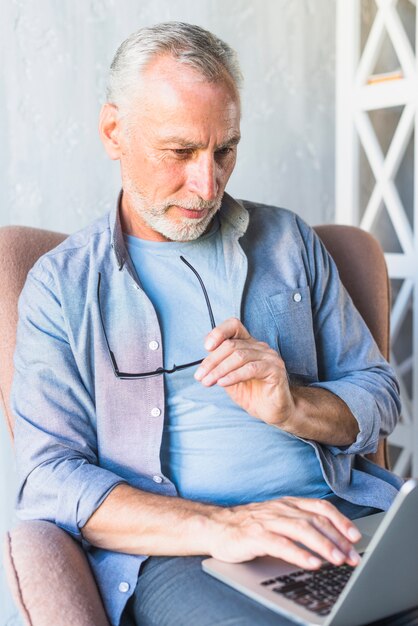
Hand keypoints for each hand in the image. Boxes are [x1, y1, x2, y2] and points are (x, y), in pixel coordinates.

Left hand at [195, 317, 292, 426]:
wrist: (272, 411)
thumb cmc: (251, 393)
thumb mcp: (229, 378)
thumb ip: (219, 366)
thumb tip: (204, 360)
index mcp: (249, 344)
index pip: (234, 326)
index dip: (219, 332)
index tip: (206, 348)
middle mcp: (260, 347)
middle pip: (231, 345)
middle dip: (212, 361)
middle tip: (200, 376)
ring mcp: (269, 357)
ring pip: (239, 356)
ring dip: (219, 370)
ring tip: (208, 381)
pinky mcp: (275, 370)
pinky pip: (251, 369)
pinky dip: (233, 376)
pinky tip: (223, 383)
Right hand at [207, 497, 361, 568]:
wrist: (216, 526)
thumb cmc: (250, 526)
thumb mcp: (279, 519)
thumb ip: (301, 525)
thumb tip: (334, 541)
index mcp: (288, 503)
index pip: (320, 507)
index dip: (340, 520)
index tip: (356, 537)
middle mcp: (280, 509)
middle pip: (315, 520)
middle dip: (337, 539)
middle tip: (352, 556)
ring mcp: (267, 521)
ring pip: (300, 529)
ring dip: (323, 545)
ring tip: (337, 559)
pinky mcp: (254, 536)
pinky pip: (280, 544)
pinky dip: (298, 553)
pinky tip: (311, 563)